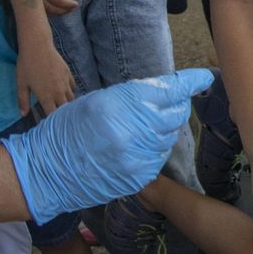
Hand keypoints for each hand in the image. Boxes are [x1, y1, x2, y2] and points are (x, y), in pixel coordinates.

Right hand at [1, 68, 214, 222]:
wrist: (48, 171)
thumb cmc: (69, 130)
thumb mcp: (99, 101)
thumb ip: (134, 96)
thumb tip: (165, 90)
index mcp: (126, 104)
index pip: (171, 89)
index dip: (191, 81)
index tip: (204, 77)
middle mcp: (138, 129)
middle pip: (177, 113)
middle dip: (175, 106)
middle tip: (163, 104)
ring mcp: (140, 155)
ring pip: (169, 137)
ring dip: (161, 130)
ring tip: (138, 129)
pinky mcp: (139, 176)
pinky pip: (158, 158)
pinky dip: (152, 150)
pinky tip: (134, 148)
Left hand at [16, 41, 75, 115]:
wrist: (38, 46)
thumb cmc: (27, 65)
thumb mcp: (21, 84)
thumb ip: (23, 101)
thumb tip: (23, 114)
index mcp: (46, 96)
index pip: (52, 114)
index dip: (51, 120)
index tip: (48, 123)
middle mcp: (58, 92)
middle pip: (65, 108)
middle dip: (61, 113)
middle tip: (56, 115)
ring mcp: (65, 82)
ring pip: (71, 98)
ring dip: (67, 103)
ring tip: (62, 105)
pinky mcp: (69, 73)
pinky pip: (73, 87)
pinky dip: (70, 91)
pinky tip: (65, 91)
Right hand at [34, 0, 78, 15]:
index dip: (66, 4)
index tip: (76, 4)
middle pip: (47, 8)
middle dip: (61, 10)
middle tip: (72, 8)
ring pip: (39, 11)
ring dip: (54, 12)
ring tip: (65, 10)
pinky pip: (32, 8)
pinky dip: (44, 11)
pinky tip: (51, 9)